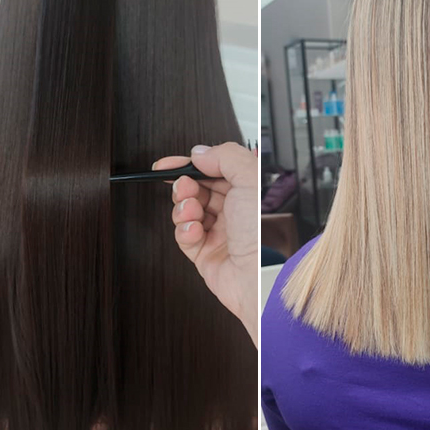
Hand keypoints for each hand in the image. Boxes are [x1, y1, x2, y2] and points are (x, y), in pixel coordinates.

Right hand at [154, 143, 257, 345]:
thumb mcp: (249, 179)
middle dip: (184, 186)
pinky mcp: (205, 253)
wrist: (254, 277)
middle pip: (197, 189)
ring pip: (187, 211)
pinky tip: (193, 230)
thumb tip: (202, 152)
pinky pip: (184, 235)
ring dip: (183, 208)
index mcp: (246, 191)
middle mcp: (233, 210)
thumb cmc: (259, 233)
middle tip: (184, 187)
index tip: (170, 164)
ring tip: (191, 211)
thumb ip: (226, 156)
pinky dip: (184, 230)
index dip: (191, 165)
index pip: (213, 170)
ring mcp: (218, 232)